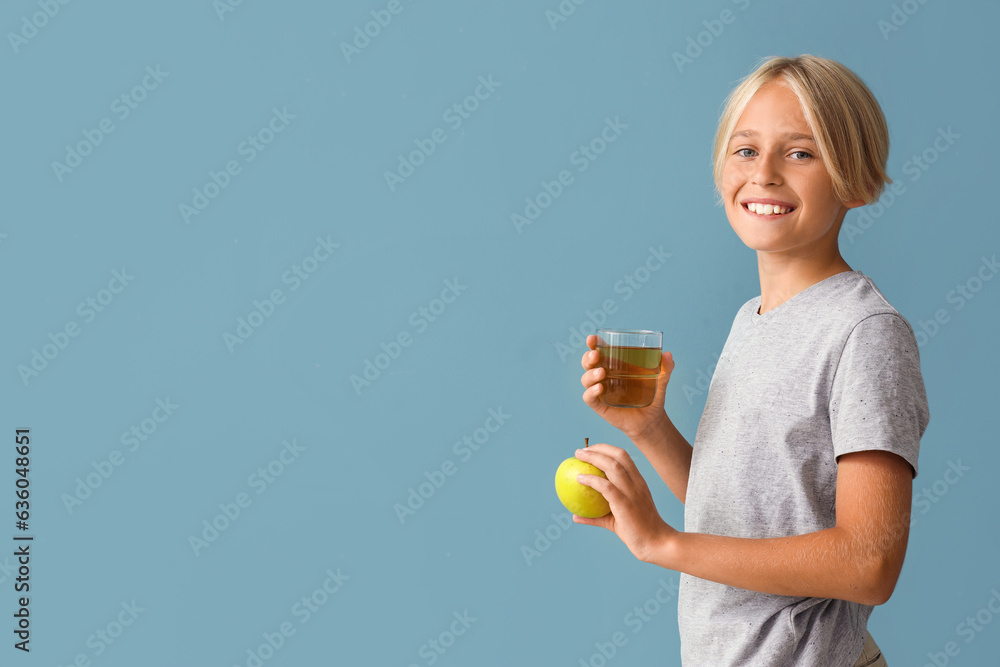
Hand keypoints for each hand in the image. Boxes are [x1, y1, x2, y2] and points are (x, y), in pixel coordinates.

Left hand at [573, 443, 676, 562]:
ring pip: (613, 466)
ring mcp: (632, 492)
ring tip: (578, 457)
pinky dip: (592, 479)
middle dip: (598, 448)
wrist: (655, 544)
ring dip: (593, 457)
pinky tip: (579, 479)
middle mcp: (636, 483)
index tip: (589, 451)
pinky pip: (606, 487)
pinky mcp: (625, 503)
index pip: (623, 457)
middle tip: (580, 451)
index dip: (605, 449)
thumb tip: (575, 516)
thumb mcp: (614, 521)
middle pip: (619, 455)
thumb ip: (596, 516)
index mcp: (638, 482)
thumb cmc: (636, 532)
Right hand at [580, 335, 674, 440]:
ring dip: (590, 374)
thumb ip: (665, 369)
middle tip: (596, 355)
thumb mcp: (660, 381)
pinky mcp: (600, 406)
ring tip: (601, 373)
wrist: (651, 420)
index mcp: (615, 366)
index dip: (593, 344)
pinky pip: (589, 398)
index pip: (599, 351)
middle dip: (588, 357)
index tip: (592, 338)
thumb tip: (668, 354)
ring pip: (586, 379)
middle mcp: (604, 377)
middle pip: (588, 363)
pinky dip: (591, 392)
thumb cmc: (652, 397)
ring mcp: (600, 391)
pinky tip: (599, 389)